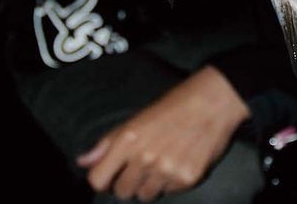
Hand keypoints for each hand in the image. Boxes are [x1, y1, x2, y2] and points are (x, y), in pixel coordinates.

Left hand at [76, 66, 251, 201]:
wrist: (214, 101)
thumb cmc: (174, 105)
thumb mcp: (137, 118)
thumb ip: (108, 142)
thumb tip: (82, 162)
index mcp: (129, 139)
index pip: (98, 180)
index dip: (104, 178)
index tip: (113, 172)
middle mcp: (145, 157)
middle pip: (122, 191)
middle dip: (129, 181)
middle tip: (144, 163)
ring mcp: (166, 170)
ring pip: (145, 195)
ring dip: (150, 184)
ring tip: (163, 161)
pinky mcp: (187, 178)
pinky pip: (169, 192)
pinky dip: (171, 182)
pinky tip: (180, 161)